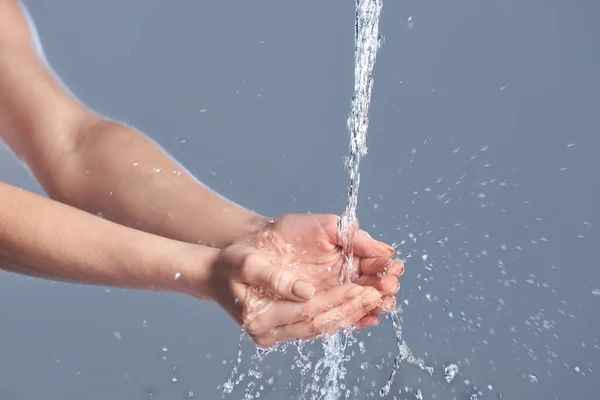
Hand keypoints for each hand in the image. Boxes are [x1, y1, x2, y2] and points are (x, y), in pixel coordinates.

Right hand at [203, 214, 403, 347]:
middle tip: (381, 293)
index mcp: (260, 317)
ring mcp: (277, 334)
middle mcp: (269, 333)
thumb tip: (306, 292)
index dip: (337, 299)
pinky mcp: (285, 329)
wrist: (216, 274)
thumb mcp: (247, 262)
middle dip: (353, 308)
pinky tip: (363, 310)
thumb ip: (274, 277)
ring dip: (353, 314)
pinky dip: (342, 317)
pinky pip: (318, 326)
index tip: (362, 287)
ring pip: (322, 327)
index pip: (308, 312)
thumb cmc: (231, 264)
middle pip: (320, 324)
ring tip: (379, 300)